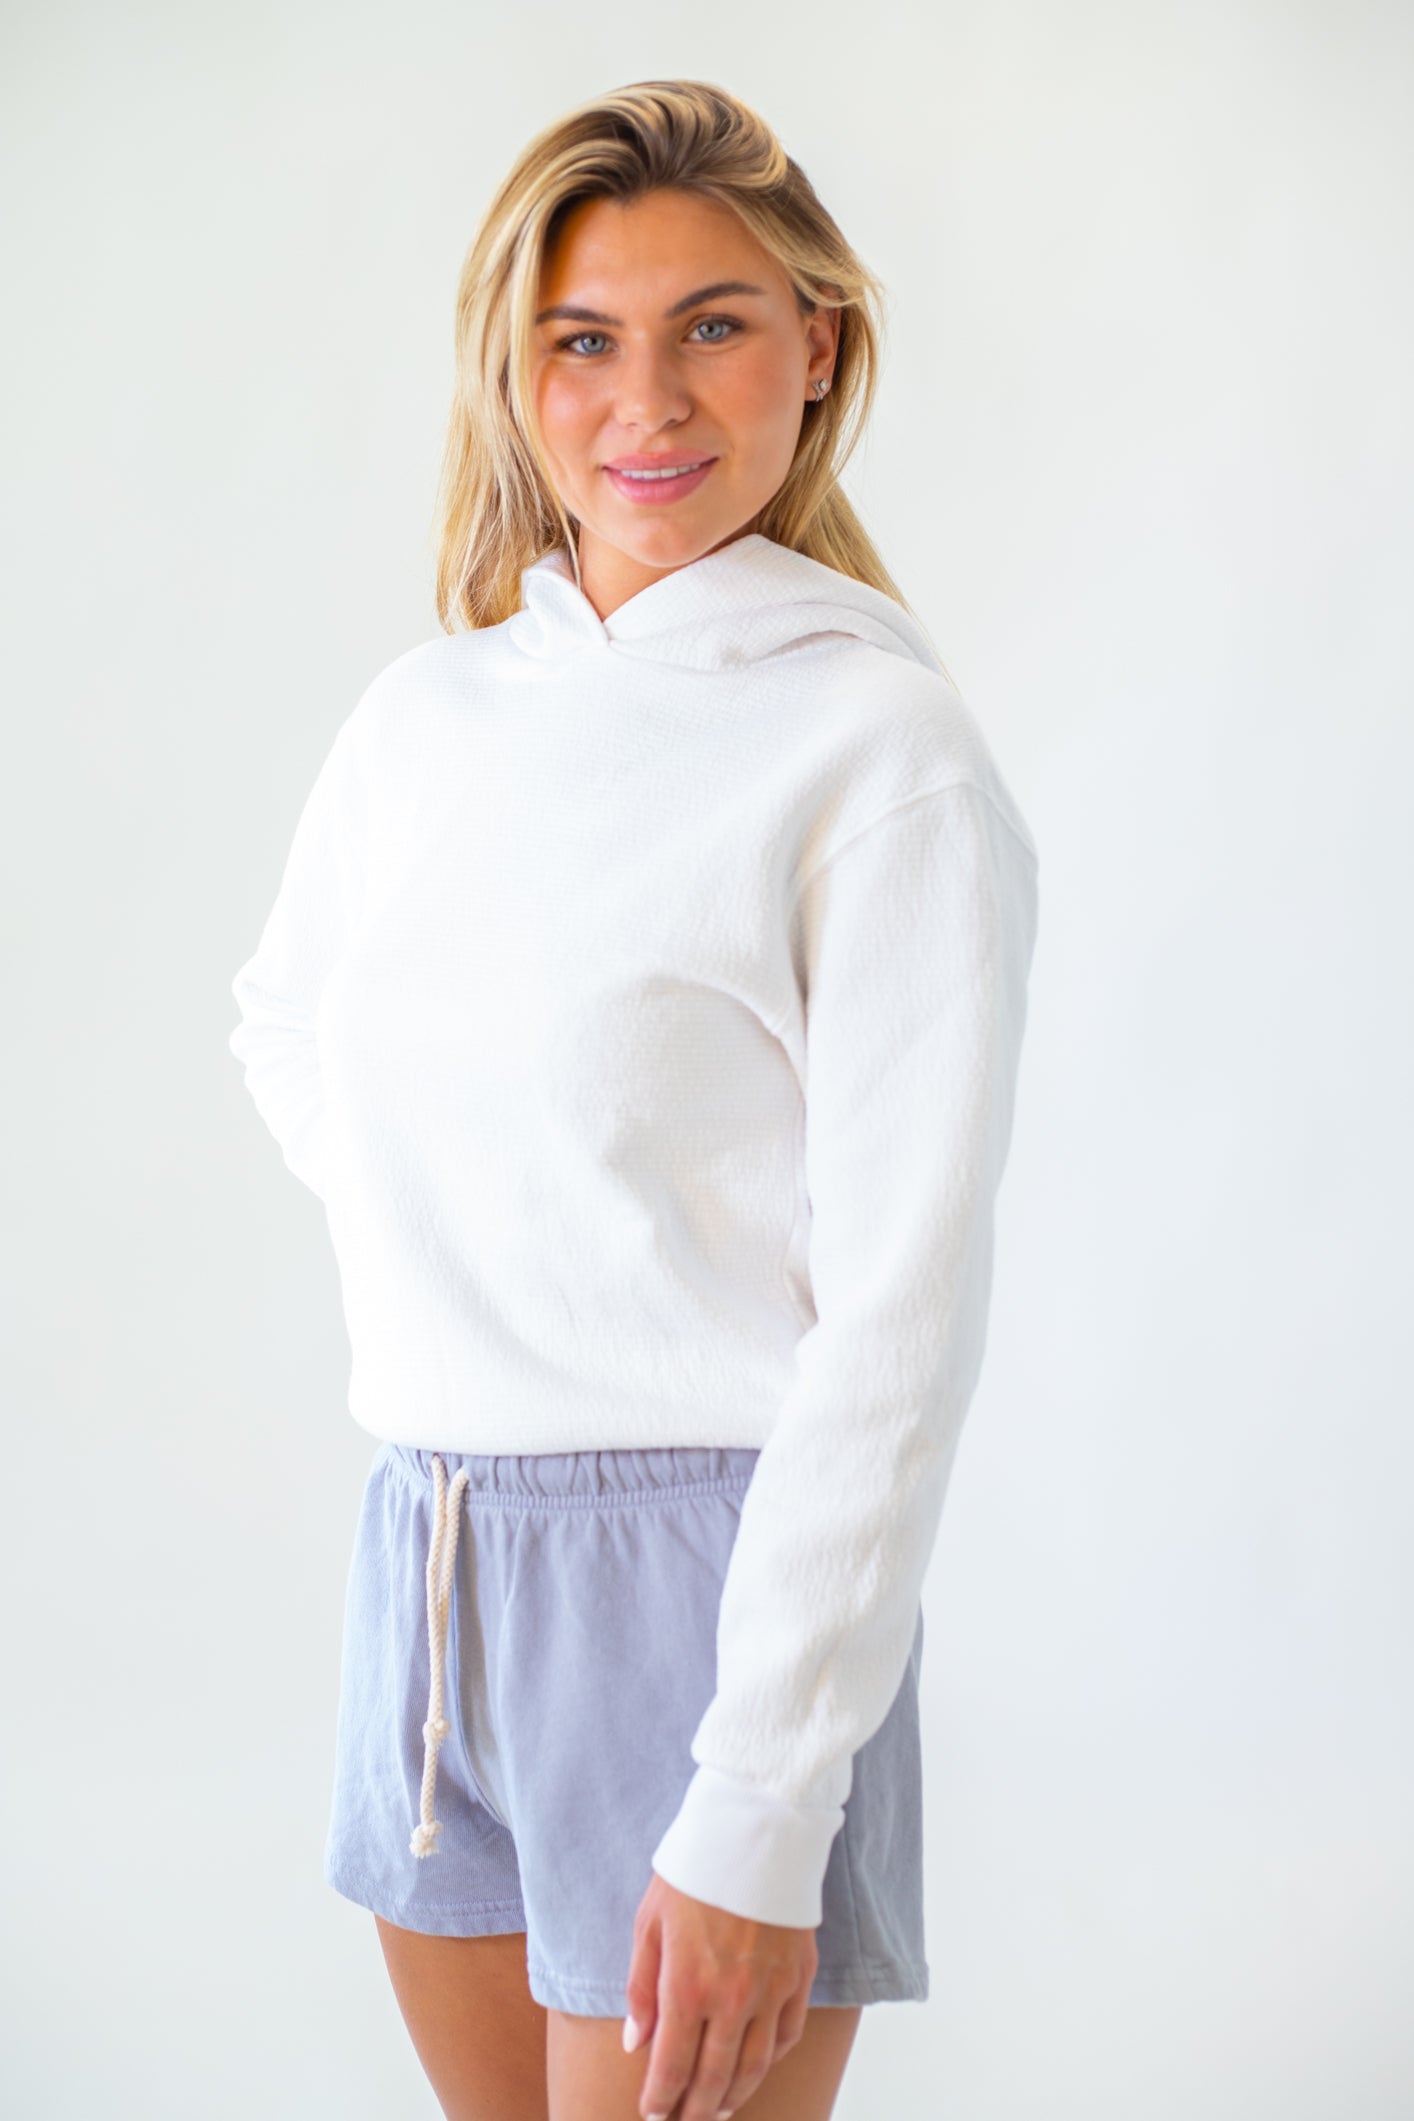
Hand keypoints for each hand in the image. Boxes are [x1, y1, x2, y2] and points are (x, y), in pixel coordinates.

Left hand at [622, 1868, 817, 2120]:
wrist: (755, 1827)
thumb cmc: (694, 1869)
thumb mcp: (649, 1922)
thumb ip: (641, 1987)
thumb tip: (635, 2041)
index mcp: (688, 1986)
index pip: (671, 2067)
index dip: (660, 2100)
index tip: (651, 2115)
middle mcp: (732, 1998)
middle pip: (714, 2077)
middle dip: (694, 2109)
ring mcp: (771, 1990)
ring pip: (754, 2066)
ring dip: (734, 2095)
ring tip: (718, 2109)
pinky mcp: (799, 1975)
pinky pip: (788, 2034)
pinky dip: (770, 2060)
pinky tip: (756, 2066)